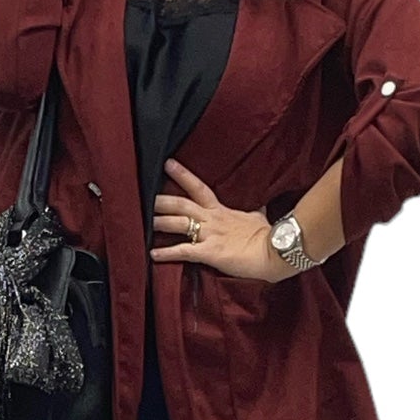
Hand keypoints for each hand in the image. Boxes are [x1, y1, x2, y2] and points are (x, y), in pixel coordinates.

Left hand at [150, 159, 281, 280]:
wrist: (276, 252)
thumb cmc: (268, 236)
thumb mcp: (259, 217)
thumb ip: (254, 209)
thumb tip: (260, 202)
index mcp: (222, 211)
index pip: (199, 187)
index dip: (182, 175)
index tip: (167, 164)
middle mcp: (212, 220)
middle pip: (182, 204)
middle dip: (161, 200)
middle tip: (143, 196)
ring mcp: (210, 235)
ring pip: (179, 223)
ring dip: (159, 222)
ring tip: (142, 223)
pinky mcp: (210, 252)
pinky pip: (184, 251)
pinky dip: (166, 253)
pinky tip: (152, 255)